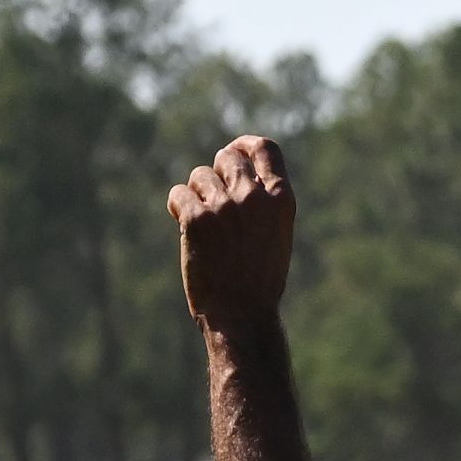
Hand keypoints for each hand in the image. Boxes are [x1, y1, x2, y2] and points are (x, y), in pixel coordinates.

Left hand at [166, 135, 293, 327]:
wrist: (241, 315)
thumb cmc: (258, 280)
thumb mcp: (276, 234)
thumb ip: (262, 201)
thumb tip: (235, 169)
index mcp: (281, 200)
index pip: (265, 148)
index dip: (244, 145)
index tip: (233, 151)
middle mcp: (255, 198)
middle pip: (227, 157)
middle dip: (216, 174)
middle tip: (212, 201)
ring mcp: (225, 207)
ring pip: (199, 176)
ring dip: (197, 196)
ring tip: (206, 229)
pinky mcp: (197, 219)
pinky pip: (179, 195)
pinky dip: (179, 208)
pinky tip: (187, 230)